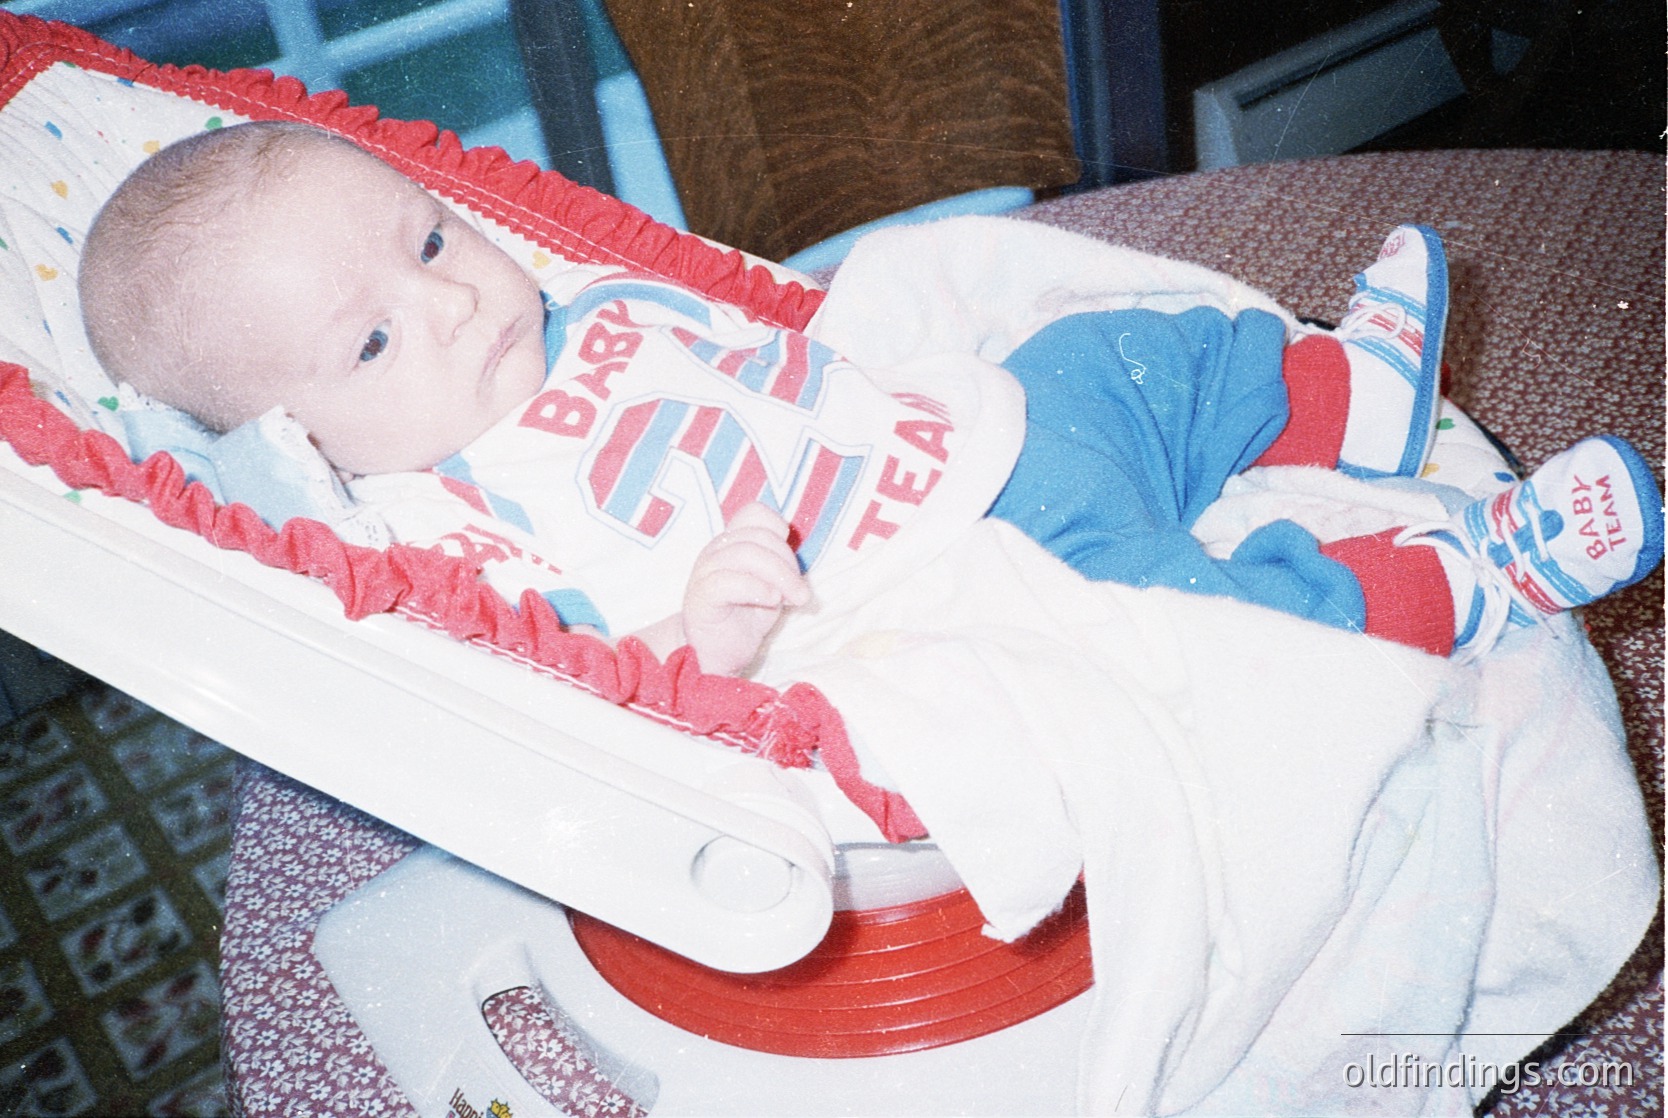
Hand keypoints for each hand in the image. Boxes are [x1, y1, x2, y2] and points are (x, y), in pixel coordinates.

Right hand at [680, 502, 811, 674]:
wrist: (717, 655)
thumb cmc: (745, 618)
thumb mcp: (771, 585)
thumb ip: (780, 567)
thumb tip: (799, 562)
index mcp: (732, 543)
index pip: (753, 512)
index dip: (777, 528)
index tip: (790, 559)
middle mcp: (716, 551)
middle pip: (757, 536)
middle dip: (787, 562)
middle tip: (799, 592)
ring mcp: (705, 572)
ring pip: (744, 553)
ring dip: (778, 575)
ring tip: (791, 599)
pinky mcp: (700, 597)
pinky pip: (727, 581)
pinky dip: (756, 588)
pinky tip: (771, 601)